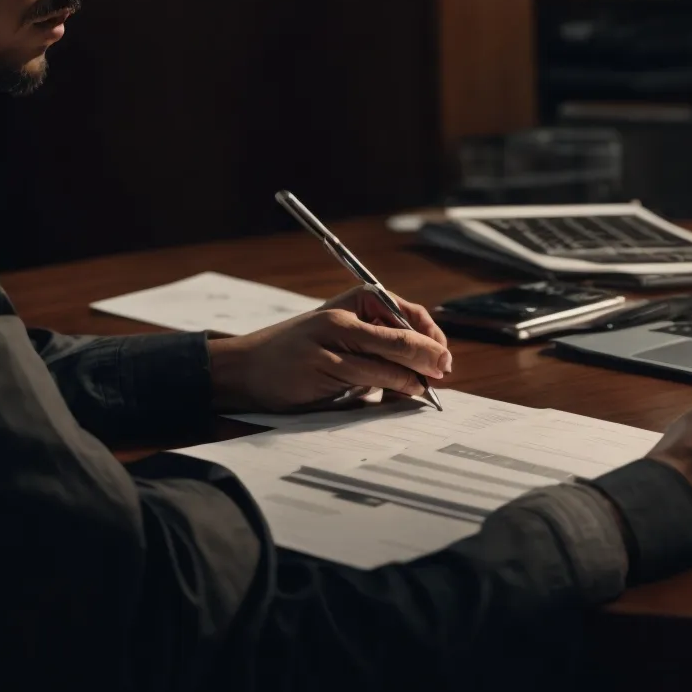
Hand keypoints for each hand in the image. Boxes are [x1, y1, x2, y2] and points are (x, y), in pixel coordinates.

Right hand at [207, 286, 452, 412]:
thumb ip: (377, 346)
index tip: (442, 354)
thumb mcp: (340, 340)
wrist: (246, 367)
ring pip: (389, 354)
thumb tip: (426, 364)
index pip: (405, 311)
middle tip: (445, 369)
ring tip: (426, 386)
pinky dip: (394, 383)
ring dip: (415, 373)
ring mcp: (330, 340)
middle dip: (430, 354)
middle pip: (402, 332)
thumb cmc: (298, 354)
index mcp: (352, 302)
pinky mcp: (322, 364)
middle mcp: (343, 316)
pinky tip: (405, 389)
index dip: (430, 334)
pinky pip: (369, 374)